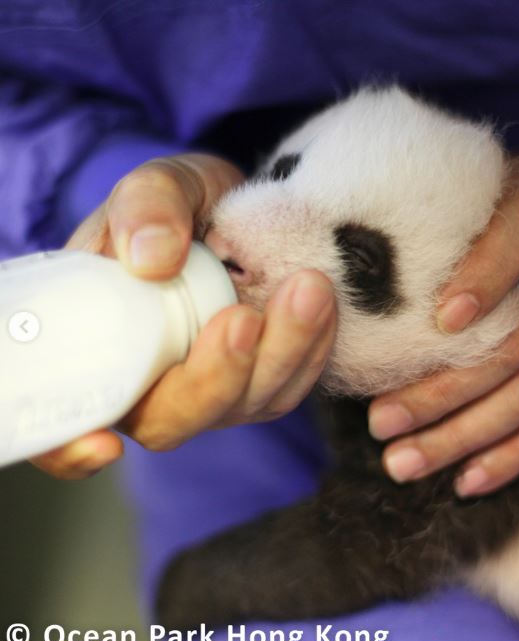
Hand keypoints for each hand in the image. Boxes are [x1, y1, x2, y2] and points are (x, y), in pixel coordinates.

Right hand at [32, 154, 336, 478]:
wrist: (228, 211)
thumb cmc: (176, 207)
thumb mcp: (156, 186)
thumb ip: (145, 206)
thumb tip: (152, 258)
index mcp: (100, 351)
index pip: (68, 424)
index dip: (71, 450)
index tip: (102, 445)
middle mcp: (154, 384)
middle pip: (177, 419)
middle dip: (218, 375)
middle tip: (245, 316)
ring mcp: (214, 389)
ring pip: (247, 405)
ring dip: (284, 354)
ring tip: (310, 288)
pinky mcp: (262, 380)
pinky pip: (290, 384)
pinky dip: (312, 348)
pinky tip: (324, 302)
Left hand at [369, 153, 518, 496]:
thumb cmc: (509, 211)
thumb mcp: (481, 193)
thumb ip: (437, 227)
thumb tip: (348, 279)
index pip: (516, 244)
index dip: (482, 282)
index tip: (437, 324)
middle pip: (516, 344)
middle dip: (443, 392)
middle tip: (380, 423)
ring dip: (466, 436)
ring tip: (404, 462)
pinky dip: (513, 454)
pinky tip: (466, 480)